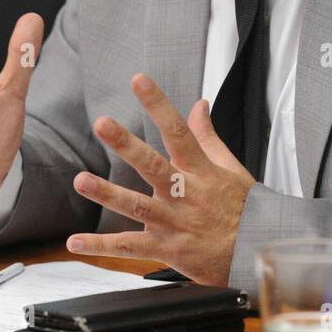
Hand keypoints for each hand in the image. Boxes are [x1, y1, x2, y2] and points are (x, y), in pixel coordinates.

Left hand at [66, 73, 255, 284]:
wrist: (256, 251)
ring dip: (107, 193)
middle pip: (153, 165)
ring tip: (81, 180)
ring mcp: (174, 222)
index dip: (158, 104)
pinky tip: (75, 242)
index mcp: (201, 171)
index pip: (178, 130)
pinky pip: (130, 247)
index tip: (139, 81)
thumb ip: (208, 136)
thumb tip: (198, 105)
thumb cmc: (244, 209)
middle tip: (102, 123)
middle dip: (126, 144)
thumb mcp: (230, 167)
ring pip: (137, 206)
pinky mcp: (166, 248)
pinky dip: (101, 246)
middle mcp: (185, 194)